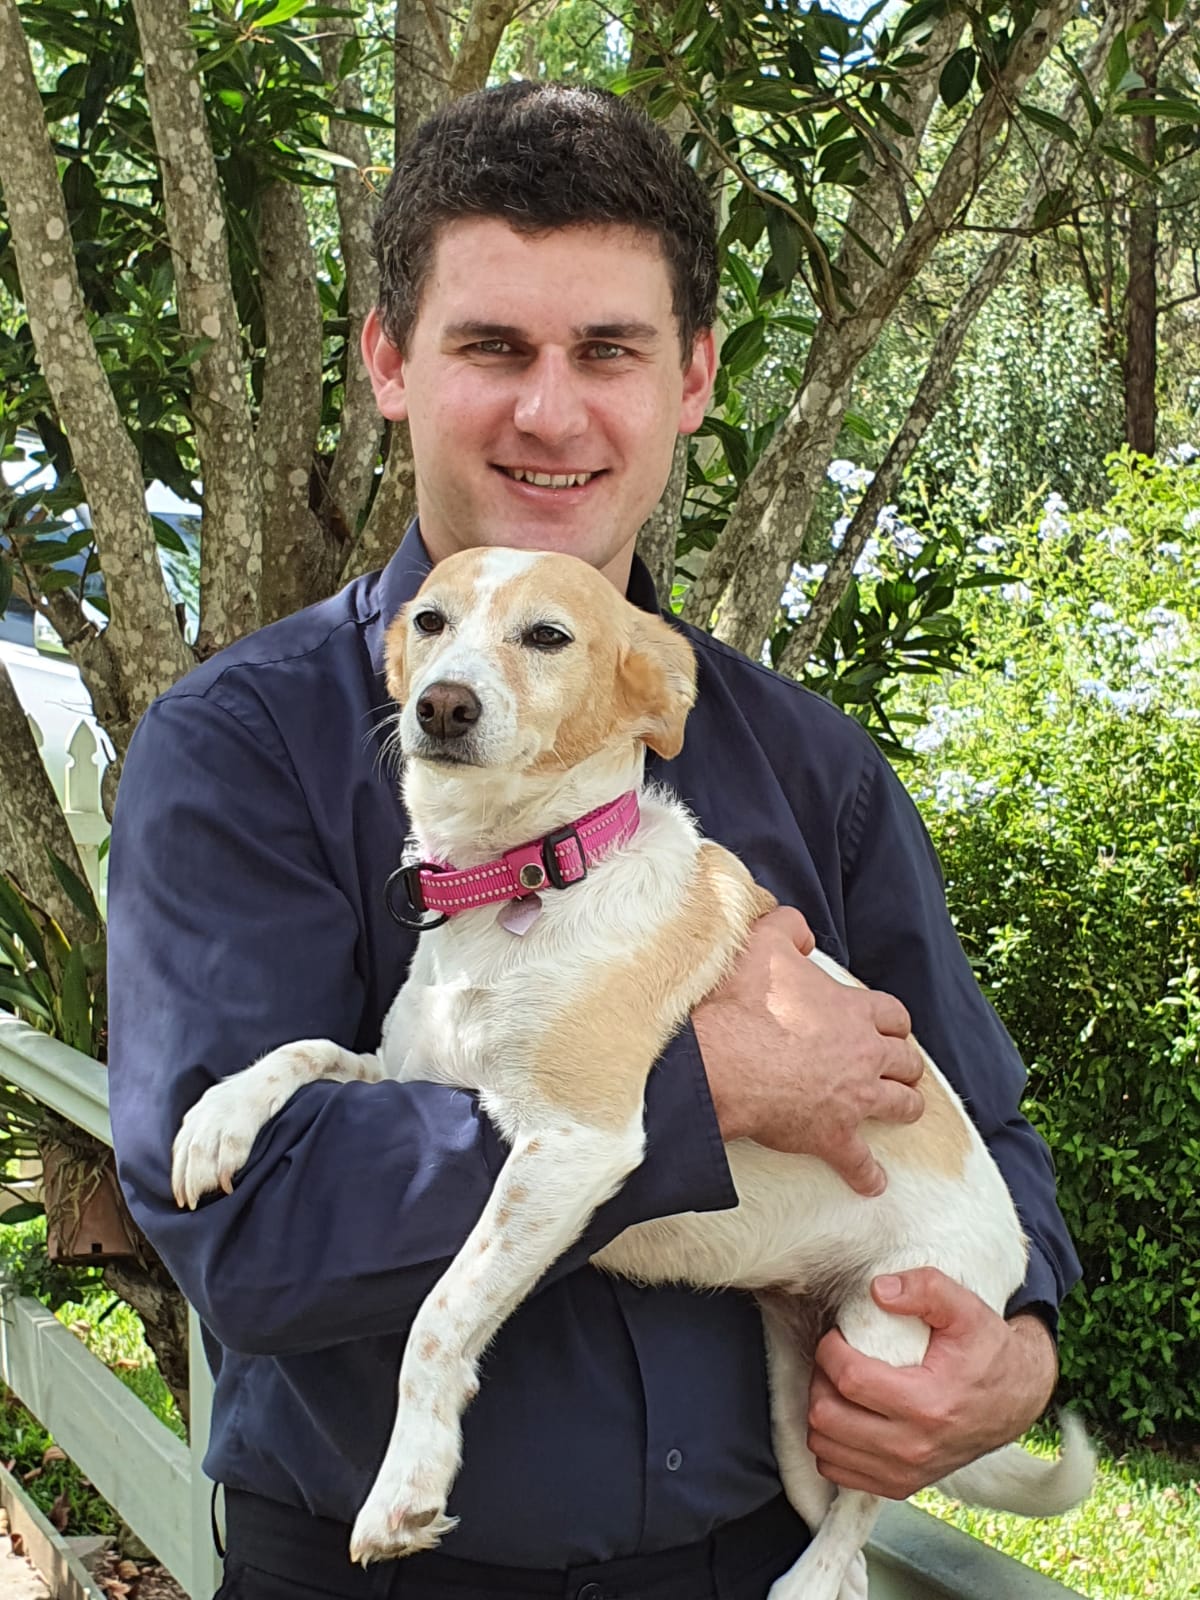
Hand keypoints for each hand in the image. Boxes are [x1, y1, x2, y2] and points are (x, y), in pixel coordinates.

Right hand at [693, 907, 923, 1195]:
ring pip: (900, 1105)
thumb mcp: (765, 944)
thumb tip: (801, 930)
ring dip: (905, 1107)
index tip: (888, 1028)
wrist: (725, 1060)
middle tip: (899, 1069)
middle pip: (905, 1060)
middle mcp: (864, 1054)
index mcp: (853, 1010)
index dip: (892, 1022)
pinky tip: (873, 1184)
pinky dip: (868, 1175)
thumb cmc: (745, 1002)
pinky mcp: (832, 1136)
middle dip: (905, 1064)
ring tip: (904, 1111)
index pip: (892, 1014)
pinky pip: (860, 1163)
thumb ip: (789, 927)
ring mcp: (853, 1098)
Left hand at [808, 1268, 1058, 1498]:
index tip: (837, 1336)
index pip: (850, 1379)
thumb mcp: (966, 1309)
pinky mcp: (900, 1486)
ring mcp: (905, 1472)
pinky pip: (839, 1472)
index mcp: (928, 1404)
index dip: (830, 1350)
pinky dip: (832, 1444)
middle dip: (820, 1379)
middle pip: (828, 1417)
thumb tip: (879, 1291)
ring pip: (826, 1447)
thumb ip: (926, 1288)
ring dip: (821, 1411)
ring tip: (839, 1385)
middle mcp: (913, 1447)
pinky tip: (846, 1416)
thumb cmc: (988, 1352)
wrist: (1016, 1399)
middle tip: (835, 1359)